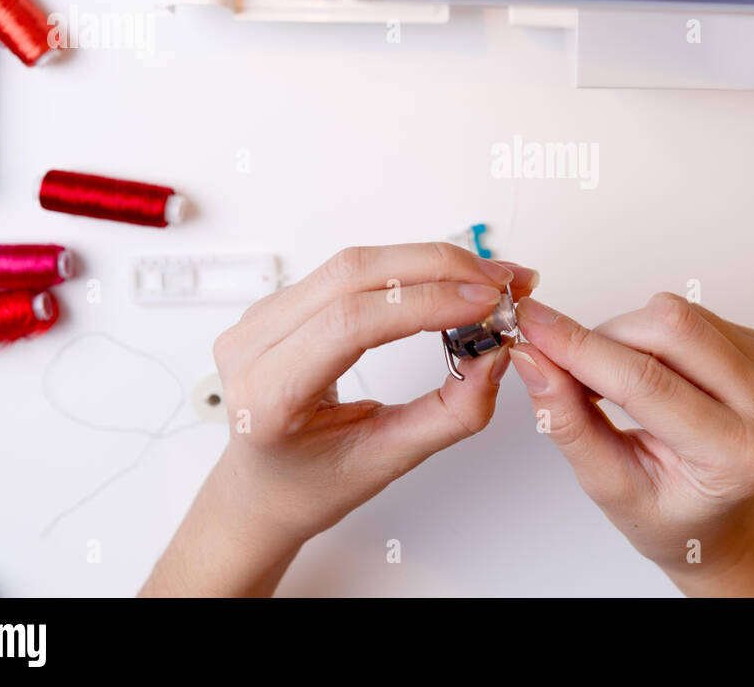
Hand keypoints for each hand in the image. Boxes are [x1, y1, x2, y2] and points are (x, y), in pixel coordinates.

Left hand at [141, 243, 536, 596]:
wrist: (260, 489)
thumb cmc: (308, 485)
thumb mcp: (386, 461)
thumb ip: (450, 413)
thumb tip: (494, 355)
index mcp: (267, 395)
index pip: (350, 323)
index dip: (425, 302)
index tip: (486, 303)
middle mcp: (253, 345)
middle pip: (352, 275)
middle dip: (438, 268)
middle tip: (500, 283)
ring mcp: (261, 317)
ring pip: (354, 263)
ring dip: (428, 262)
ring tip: (486, 280)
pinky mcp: (283, 303)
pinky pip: (350, 270)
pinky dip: (407, 268)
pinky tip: (447, 279)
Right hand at [508, 293, 753, 596]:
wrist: (721, 519)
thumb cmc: (672, 512)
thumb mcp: (609, 485)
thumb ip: (569, 422)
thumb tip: (532, 360)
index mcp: (735, 456)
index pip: (645, 383)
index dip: (579, 348)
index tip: (531, 326)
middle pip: (670, 327)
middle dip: (604, 337)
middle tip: (569, 366)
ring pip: (679, 314)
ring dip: (628, 335)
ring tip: (617, 384)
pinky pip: (695, 314)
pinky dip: (654, 335)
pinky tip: (654, 374)